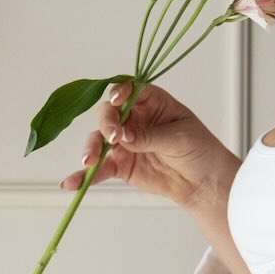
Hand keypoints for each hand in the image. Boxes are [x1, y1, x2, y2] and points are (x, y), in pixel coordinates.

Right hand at [57, 80, 234, 206]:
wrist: (203, 182)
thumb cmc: (198, 150)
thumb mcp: (179, 138)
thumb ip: (150, 136)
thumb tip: (124, 137)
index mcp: (150, 102)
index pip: (129, 90)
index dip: (120, 92)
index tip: (118, 101)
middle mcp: (133, 118)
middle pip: (108, 113)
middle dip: (106, 123)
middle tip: (112, 137)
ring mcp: (124, 142)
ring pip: (99, 139)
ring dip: (91, 147)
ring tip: (89, 160)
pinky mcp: (120, 165)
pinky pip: (99, 168)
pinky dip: (84, 176)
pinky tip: (71, 183)